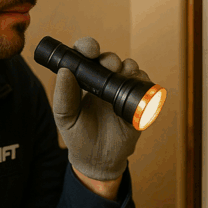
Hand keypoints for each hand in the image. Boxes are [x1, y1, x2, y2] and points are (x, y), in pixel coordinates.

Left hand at [52, 37, 146, 180]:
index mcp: (83, 81)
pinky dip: (143, 81)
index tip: (89, 50)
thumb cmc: (79, 136)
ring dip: (128, 67)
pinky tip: (137, 84)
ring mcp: (121, 90)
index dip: (88, 47)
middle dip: (110, 58)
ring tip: (125, 75)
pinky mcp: (137, 101)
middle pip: (109, 59)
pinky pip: (144, 85)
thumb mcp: (65, 118)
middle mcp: (103, 82)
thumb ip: (63, 96)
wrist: (98, 161)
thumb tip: (64, 71)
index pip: (85, 56)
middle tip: (110, 66)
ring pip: (129, 68)